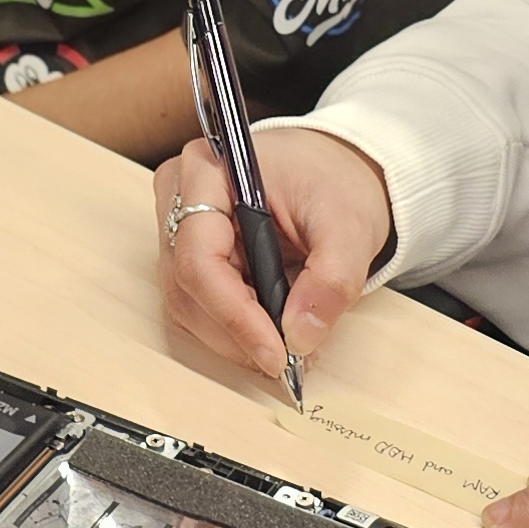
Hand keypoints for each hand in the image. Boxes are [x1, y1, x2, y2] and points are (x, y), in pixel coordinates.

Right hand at [152, 123, 389, 381]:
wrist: (334, 169)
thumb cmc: (334, 181)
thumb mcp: (350, 225)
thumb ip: (332, 279)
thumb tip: (300, 337)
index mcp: (207, 172)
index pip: (199, 258)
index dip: (234, 314)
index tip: (276, 352)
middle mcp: (178, 198)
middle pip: (187, 289)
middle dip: (237, 333)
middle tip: (290, 358)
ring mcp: (178, 230)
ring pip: (188, 306)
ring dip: (235, 338)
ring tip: (288, 347)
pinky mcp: (189, 256)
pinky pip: (199, 307)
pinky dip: (235, 330)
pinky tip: (272, 333)